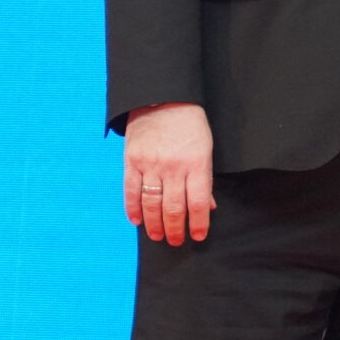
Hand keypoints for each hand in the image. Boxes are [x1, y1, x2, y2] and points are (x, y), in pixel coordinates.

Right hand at [125, 102, 215, 245]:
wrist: (163, 98)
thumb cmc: (189, 124)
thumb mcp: (205, 148)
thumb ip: (205, 178)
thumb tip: (209, 206)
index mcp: (196, 164)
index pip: (198, 202)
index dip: (198, 223)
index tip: (198, 236)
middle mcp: (174, 168)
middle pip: (174, 208)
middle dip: (176, 229)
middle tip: (176, 242)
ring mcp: (151, 165)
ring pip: (152, 204)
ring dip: (155, 224)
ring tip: (158, 236)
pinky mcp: (132, 161)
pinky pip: (131, 191)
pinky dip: (133, 208)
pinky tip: (136, 221)